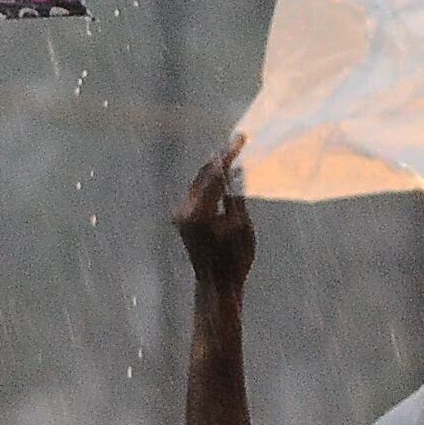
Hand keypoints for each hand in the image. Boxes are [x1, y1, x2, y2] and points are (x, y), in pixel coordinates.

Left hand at [172, 143, 256, 288]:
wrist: (216, 284)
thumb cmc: (233, 260)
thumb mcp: (242, 225)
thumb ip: (236, 196)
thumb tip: (236, 170)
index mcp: (198, 212)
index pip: (214, 174)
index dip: (228, 155)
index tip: (241, 139)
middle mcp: (184, 210)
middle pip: (202, 174)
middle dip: (220, 158)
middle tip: (238, 141)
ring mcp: (181, 215)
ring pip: (199, 182)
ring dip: (215, 168)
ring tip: (232, 152)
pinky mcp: (183, 219)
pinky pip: (198, 192)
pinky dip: (210, 181)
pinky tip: (223, 173)